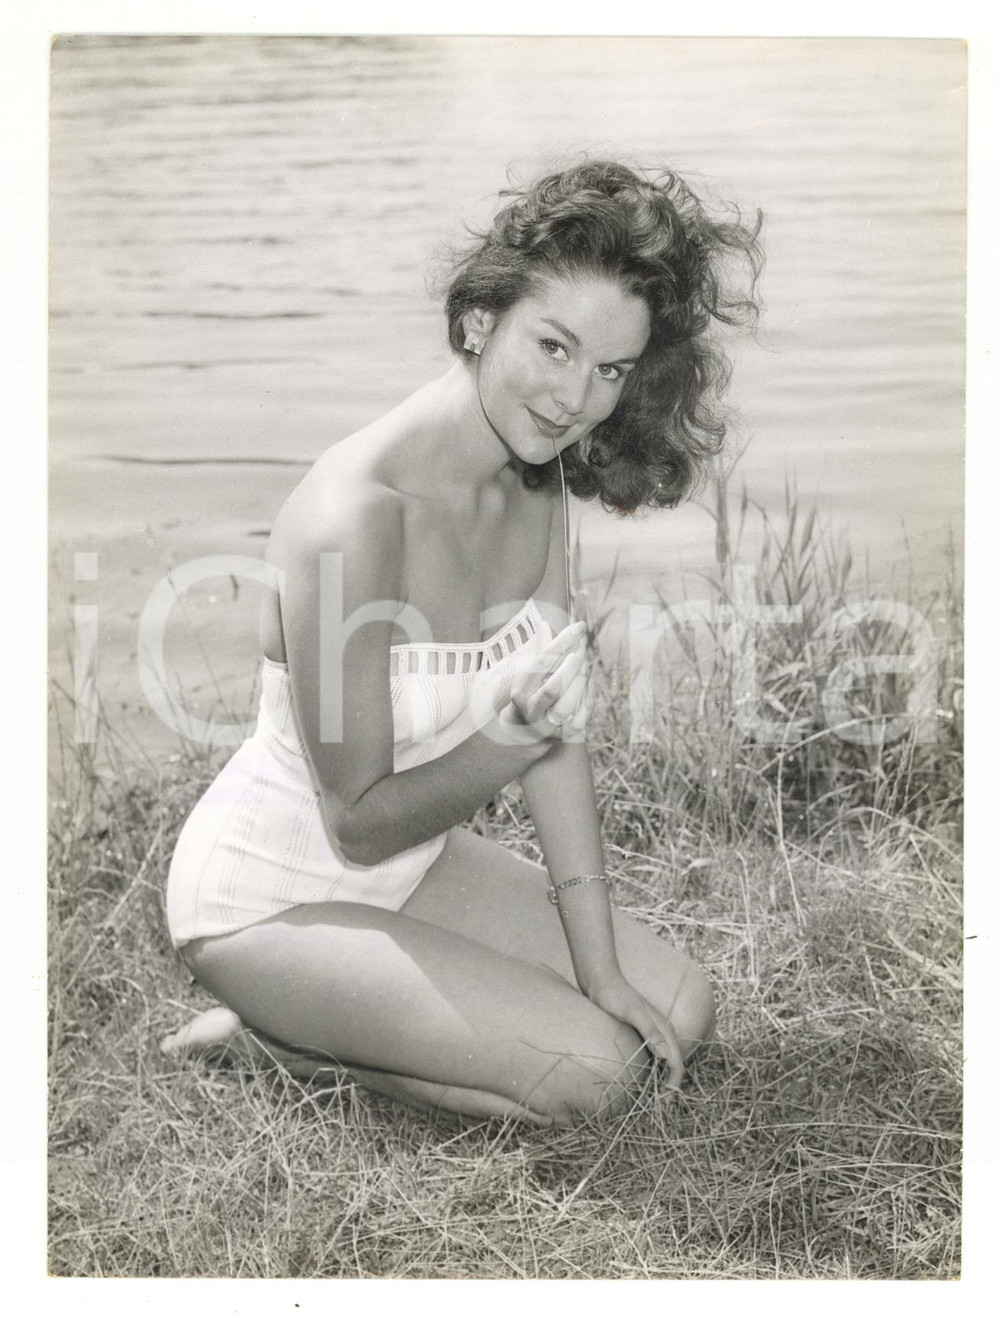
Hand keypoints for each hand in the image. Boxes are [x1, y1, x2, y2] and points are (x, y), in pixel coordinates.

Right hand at [501, 620, 591, 741]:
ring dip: (580, 681)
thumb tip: (544, 623)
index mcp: (520, 690)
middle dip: (572, 665)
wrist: (524, 730)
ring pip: (567, 705)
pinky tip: (590, 680)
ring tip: (585, 664)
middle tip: (582, 648)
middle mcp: (531, 709)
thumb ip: (541, 650)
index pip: (542, 662)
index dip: (562, 642)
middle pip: (554, 687)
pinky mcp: (563, 735)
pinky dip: (589, 697)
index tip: (579, 627)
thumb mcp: (531, 673)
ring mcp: (547, 724)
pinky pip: (582, 717)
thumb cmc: (531, 692)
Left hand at [585, 970, 685, 1091]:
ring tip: (653, 1101)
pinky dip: (652, 1072)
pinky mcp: (641, 1035)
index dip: (673, 1084)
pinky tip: (642, 1083)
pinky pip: (652, 1058)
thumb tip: (665, 1054)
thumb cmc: (613, 994)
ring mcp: (652, 1034)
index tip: (664, 1102)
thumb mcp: (630, 1012)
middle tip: (660, 1109)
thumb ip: (649, 1030)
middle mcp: (662, 1033)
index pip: (677, 1063)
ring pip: (664, 1063)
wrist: (600, 979)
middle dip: (670, 1087)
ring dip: (662, 1081)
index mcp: (664, 1029)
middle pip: (673, 1065)